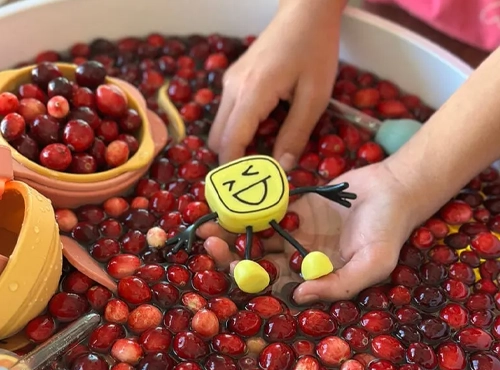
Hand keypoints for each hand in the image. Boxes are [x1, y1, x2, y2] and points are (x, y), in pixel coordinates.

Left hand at [198, 161, 419, 303]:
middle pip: (255, 262)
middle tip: (209, 242)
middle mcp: (296, 259)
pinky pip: (265, 208)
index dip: (246, 281)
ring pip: (255, 235)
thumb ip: (340, 285)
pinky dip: (247, 206)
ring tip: (208, 221)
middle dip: (229, 255)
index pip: (271, 287)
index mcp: (311, 278)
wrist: (394, 189)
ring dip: (231, 230)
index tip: (227, 268)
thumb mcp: (373, 264)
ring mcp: (292, 232)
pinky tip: (228, 199)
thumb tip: (299, 296)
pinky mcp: (292, 207)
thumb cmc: (388, 231)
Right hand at [208, 0, 341, 170]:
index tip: (245, 188)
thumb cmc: (315, 50)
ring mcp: (230, 82)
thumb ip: (296, 134)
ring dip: (236, 145)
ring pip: (220, 127)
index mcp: (252, 93)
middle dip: (232, 160)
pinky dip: (238, 130)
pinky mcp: (234, 80)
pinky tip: (262, 130)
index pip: (230, 142)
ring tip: (262, 155)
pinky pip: (228, 114)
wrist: (305, 11)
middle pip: (217, 138)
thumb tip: (282, 169)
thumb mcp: (315, 96)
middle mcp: (233, 88)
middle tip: (256, 175)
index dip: (234, 169)